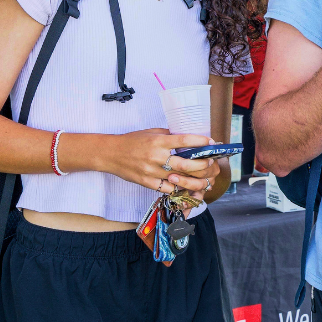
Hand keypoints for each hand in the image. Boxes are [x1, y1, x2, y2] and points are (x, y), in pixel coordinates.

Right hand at [101, 129, 220, 194]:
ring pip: (179, 179)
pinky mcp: (146, 182)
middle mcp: (156, 156)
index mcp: (159, 141)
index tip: (212, 143)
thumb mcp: (152, 133)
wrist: (110, 153)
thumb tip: (190, 138)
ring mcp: (151, 171)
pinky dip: (178, 187)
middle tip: (209, 163)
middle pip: (186, 165)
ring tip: (202, 177)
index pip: (185, 141)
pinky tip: (185, 185)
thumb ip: (170, 136)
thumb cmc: (132, 141)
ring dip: (194, 179)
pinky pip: (167, 188)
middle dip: (202, 165)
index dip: (201, 142)